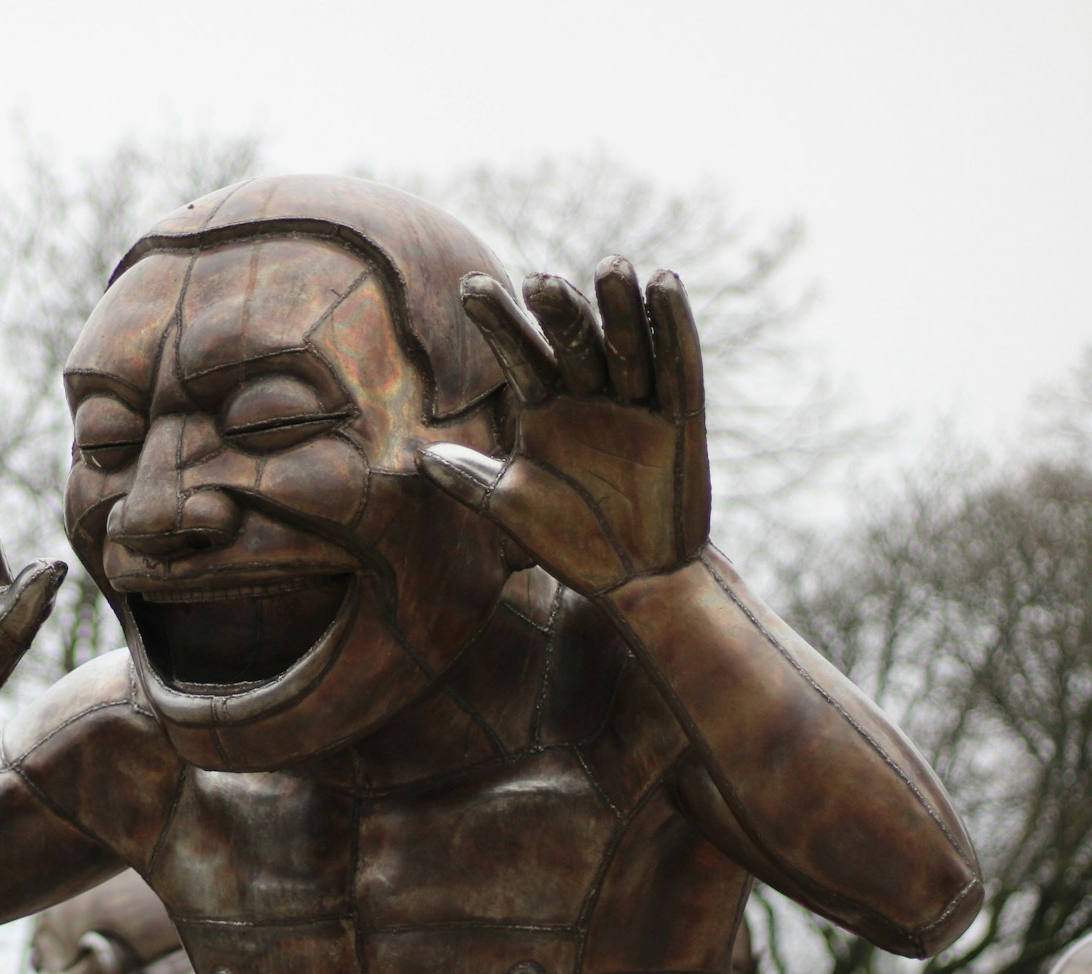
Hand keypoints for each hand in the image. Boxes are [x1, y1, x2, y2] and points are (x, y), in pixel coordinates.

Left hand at [419, 258, 709, 595]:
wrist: (631, 578)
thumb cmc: (568, 540)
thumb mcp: (512, 509)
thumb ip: (472, 481)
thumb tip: (422, 457)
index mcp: (544, 408)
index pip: (518, 355)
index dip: (498, 322)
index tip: (470, 286)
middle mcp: (586, 395)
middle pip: (570, 342)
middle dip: (557, 312)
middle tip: (540, 280)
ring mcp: (634, 403)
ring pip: (624, 345)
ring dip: (618, 308)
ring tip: (610, 266)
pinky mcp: (680, 418)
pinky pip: (677, 367)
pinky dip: (673, 328)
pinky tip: (664, 286)